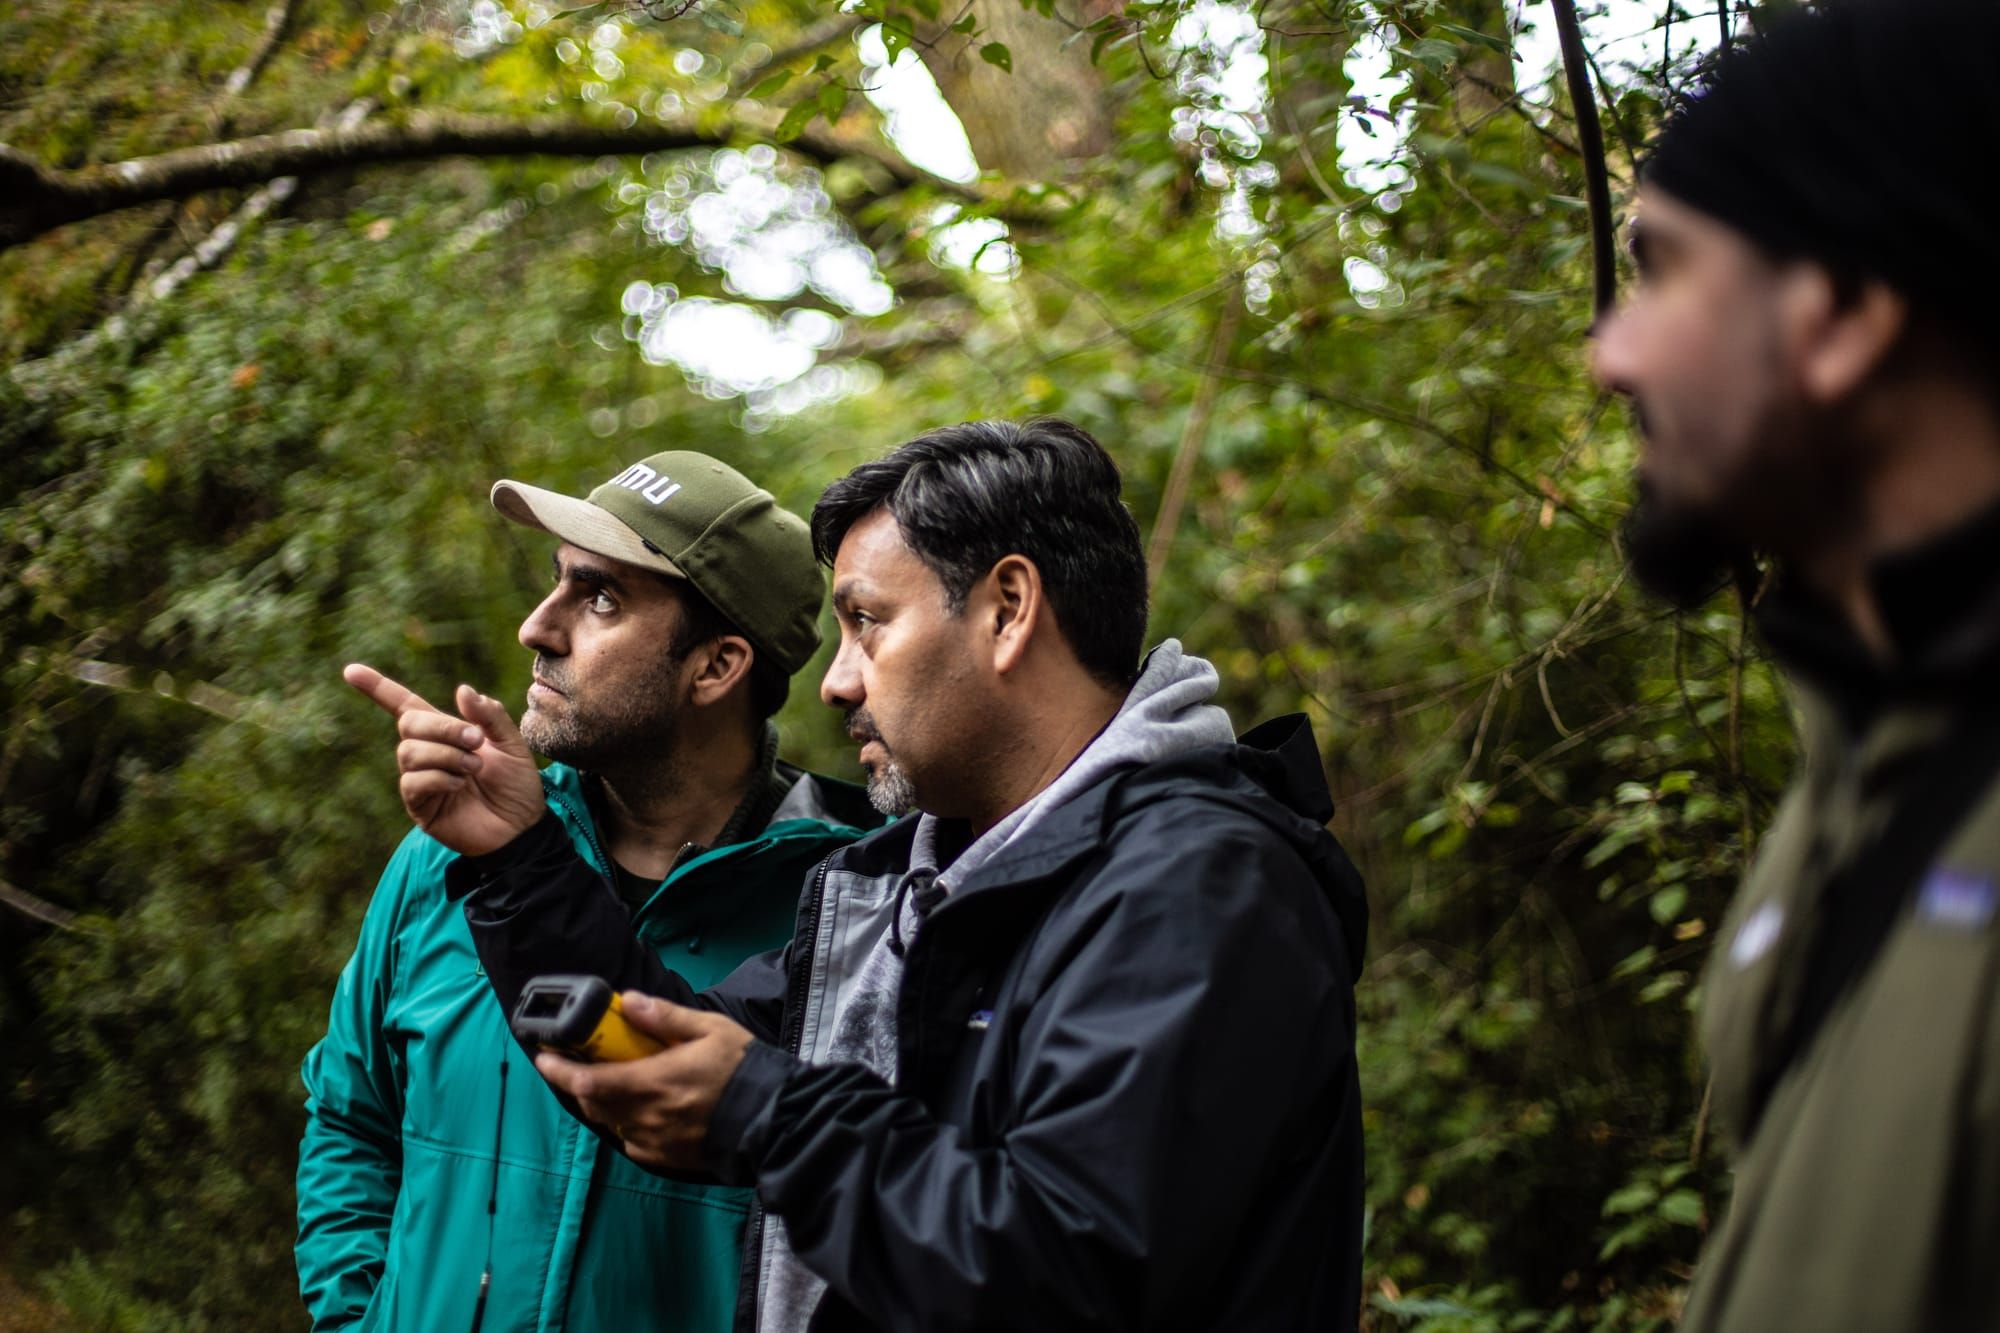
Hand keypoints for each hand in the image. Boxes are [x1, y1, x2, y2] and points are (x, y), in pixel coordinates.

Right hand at [343, 663, 545, 855]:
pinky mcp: (420, 806)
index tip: (350, 671)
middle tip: (475, 740)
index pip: (404, 706)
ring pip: (409, 752)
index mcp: (445, 734)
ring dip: (446, 754)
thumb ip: (489, 716)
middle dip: (442, 726)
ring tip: (474, 766)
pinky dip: (439, 777)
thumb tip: (462, 690)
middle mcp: (427, 753)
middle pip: (409, 723)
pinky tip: (461, 785)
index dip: (378, 688)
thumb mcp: (512, 744)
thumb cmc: (517, 785)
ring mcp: (420, 780)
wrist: (523, 826)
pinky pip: (412, 782)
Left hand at [535, 994, 755, 1172]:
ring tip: (613, 1081)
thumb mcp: (710, 1030)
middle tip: (579, 1063)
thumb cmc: (742, 1069)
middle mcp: (646, 1117)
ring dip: (602, 1102)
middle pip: (592, 1104)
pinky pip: (630, 1139)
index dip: (560, 1072)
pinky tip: (641, 1107)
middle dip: (578, 1084)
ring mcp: (653, 1141)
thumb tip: (628, 1002)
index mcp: (653, 1083)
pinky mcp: (664, 1157)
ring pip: (610, 1122)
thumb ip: (665, 1018)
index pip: (589, 1082)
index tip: (544, 1058)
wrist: (773, 1119)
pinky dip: (625, 1122)